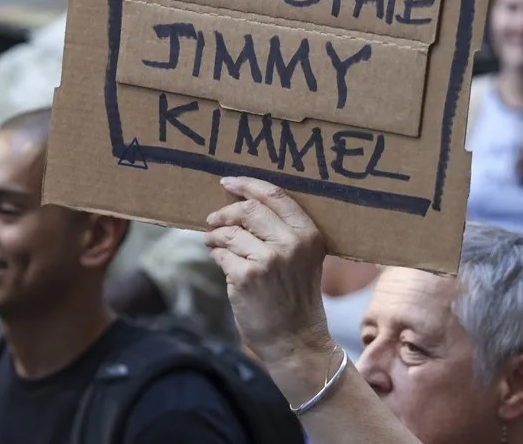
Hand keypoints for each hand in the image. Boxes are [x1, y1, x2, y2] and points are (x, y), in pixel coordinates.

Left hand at [205, 177, 333, 364]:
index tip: (228, 182)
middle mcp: (291, 243)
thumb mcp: (303, 259)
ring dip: (215, 235)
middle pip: (249, 209)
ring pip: (230, 232)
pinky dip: (216, 255)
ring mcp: (268, 260)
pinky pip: (221, 253)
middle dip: (225, 212)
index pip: (275, 195)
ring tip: (214, 243)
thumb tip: (241, 203)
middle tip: (213, 219)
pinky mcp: (247, 277)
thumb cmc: (295, 298)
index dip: (248, 184)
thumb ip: (282, 231)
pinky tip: (221, 262)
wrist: (296, 340)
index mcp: (308, 234)